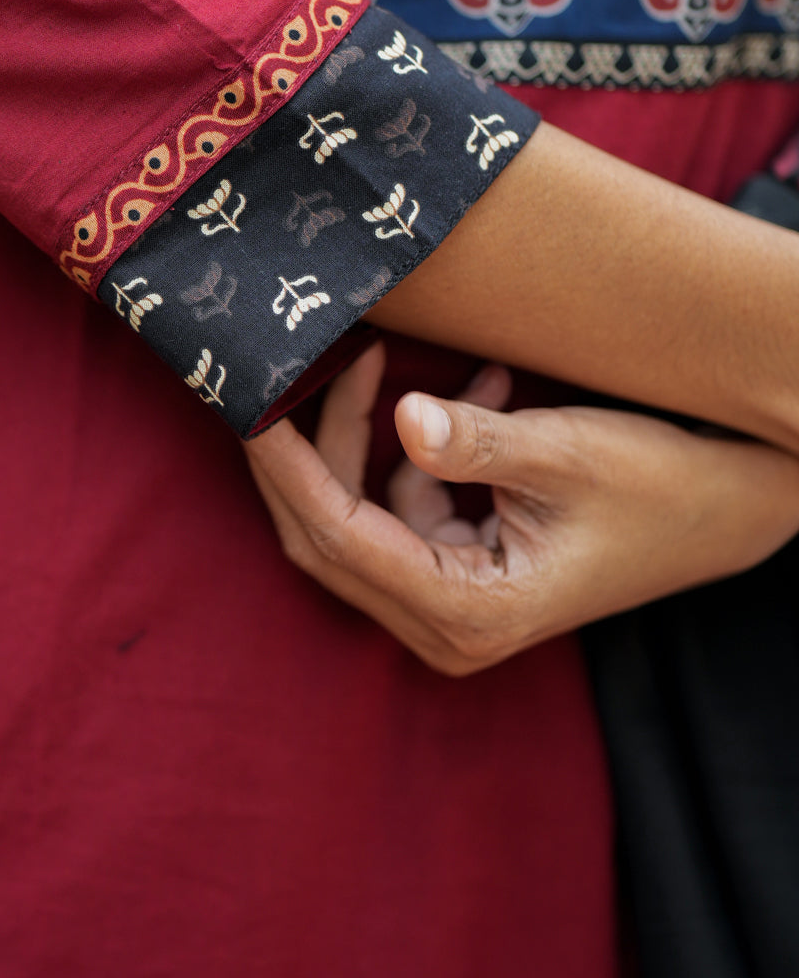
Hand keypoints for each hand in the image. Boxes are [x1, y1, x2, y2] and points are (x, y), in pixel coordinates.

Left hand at [243, 345, 798, 674]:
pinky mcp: (461, 570)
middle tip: (277, 371)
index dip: (287, 465)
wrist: (729, 508)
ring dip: (360, 433)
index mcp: (468, 612)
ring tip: (383, 352)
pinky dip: (412, 445)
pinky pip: (400, 503)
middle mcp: (448, 624)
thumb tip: (402, 417)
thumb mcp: (570, 454)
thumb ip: (478, 441)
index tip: (247, 402)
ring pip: (357, 513)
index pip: (341, 536)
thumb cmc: (662, 486)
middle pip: (329, 535)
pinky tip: (470, 389)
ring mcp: (451, 602)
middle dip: (301, 450)